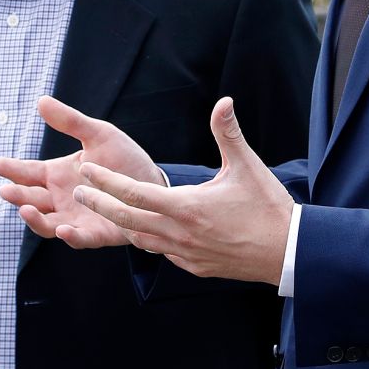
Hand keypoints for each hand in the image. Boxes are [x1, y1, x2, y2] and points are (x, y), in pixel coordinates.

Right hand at [0, 95, 163, 247]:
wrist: (154, 184)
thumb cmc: (124, 160)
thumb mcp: (99, 134)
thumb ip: (70, 121)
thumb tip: (41, 100)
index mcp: (57, 175)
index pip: (26, 172)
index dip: (8, 168)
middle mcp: (61, 199)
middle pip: (31, 199)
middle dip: (16, 195)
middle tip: (5, 190)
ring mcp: (75, 218)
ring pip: (47, 224)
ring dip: (35, 219)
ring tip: (26, 209)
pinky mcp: (96, 234)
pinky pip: (79, 239)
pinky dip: (69, 237)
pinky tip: (63, 231)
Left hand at [73, 97, 292, 285]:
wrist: (288, 252)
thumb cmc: (268, 207)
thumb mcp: (247, 166)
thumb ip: (228, 133)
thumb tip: (224, 101)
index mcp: (187, 206)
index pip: (134, 193)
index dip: (106, 181)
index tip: (86, 169)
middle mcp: (180, 233)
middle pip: (126, 219)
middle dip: (99, 204)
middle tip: (79, 191)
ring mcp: (186, 254)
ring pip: (141, 239)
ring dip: (120, 224)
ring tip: (103, 209)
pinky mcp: (195, 267)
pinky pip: (161, 252)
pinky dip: (147, 239)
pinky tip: (143, 229)